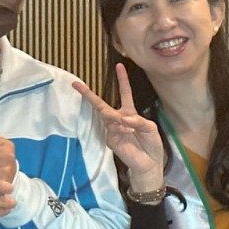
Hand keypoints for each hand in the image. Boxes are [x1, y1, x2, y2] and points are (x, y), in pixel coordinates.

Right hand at [73, 65, 164, 190]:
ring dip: (118, 118)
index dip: (122, 79)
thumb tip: (124, 119)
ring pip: (108, 115)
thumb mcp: (150, 128)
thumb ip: (139, 121)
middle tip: (76, 84)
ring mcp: (113, 130)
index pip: (125, 93)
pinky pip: (114, 128)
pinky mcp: (111, 139)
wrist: (149, 164)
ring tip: (129, 126)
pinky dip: (122, 128)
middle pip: (101, 104)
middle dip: (88, 94)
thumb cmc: (151, 145)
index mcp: (130, 113)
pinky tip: (130, 133)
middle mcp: (119, 119)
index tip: (119, 65)